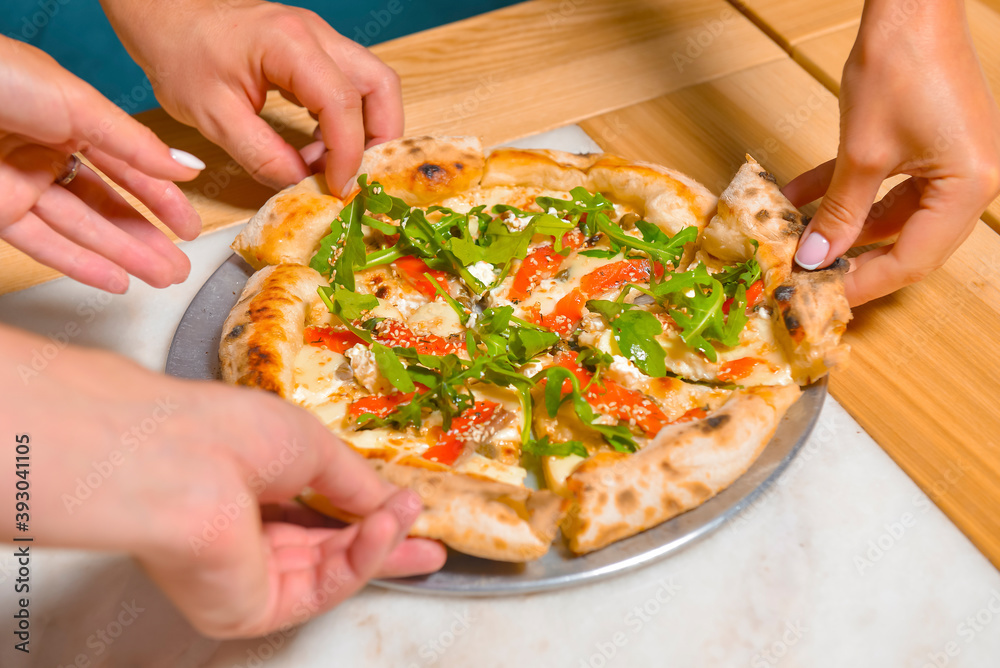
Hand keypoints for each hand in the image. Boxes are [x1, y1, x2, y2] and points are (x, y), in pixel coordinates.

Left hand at [0, 37, 204, 292]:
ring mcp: (23, 184)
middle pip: (109, 204)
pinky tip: (117, 282)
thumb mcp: (79, 104)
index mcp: (71, 118)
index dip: (162, 198)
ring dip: (126, 256)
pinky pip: (45, 246)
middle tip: (181, 266)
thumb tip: (187, 169)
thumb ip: (135, 144)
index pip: (128, 166)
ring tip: (164, 278)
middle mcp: (48, 152)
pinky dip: (82, 266)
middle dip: (148, 237)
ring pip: (83, 229)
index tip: (189, 227)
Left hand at [0, 324, 444, 637]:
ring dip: (377, 543)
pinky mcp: (248, 609)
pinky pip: (318, 588)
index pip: (314, 511)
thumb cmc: (233, 433)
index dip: (363, 512)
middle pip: (327, 550)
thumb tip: (391, 501)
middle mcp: (243, 536)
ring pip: (328, 570)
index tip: (407, 510)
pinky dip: (359, 560)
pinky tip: (385, 529)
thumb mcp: (314, 446)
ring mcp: (245, 576)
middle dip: (383, 544)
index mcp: (250, 489)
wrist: (182, 461)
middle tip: (429, 544)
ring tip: (414, 521)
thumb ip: (355, 482)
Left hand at [100, 0, 403, 195]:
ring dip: (364, 130)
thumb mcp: (212, 116)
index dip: (348, 153)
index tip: (338, 187)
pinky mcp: (313, 51)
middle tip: (359, 177)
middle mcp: (316, 36)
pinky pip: (350, 86)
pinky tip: (316, 148)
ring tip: (327, 165)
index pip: (343, 103)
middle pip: (381, 86)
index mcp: (290, 45)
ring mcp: (319, 40)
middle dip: (381, 138)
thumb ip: (261, 155)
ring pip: (372, 85)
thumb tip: (300, 183)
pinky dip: (346, 121)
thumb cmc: (179, 53)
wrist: (163, 15)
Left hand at [783, 0, 999, 305]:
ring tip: (799, 240)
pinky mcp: (932, 145)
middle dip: (853, 258)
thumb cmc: (899, 67)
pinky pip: (889, 183)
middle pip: (908, 242)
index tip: (823, 299)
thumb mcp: (861, 153)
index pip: (914, 259)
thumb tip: (815, 258)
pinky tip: (801, 199)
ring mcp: (954, 162)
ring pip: (893, 214)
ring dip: (844, 225)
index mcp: (970, 187)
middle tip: (809, 278)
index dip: (864, 284)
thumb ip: (840, 212)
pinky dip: (848, 192)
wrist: (911, 3)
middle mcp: (973, 180)